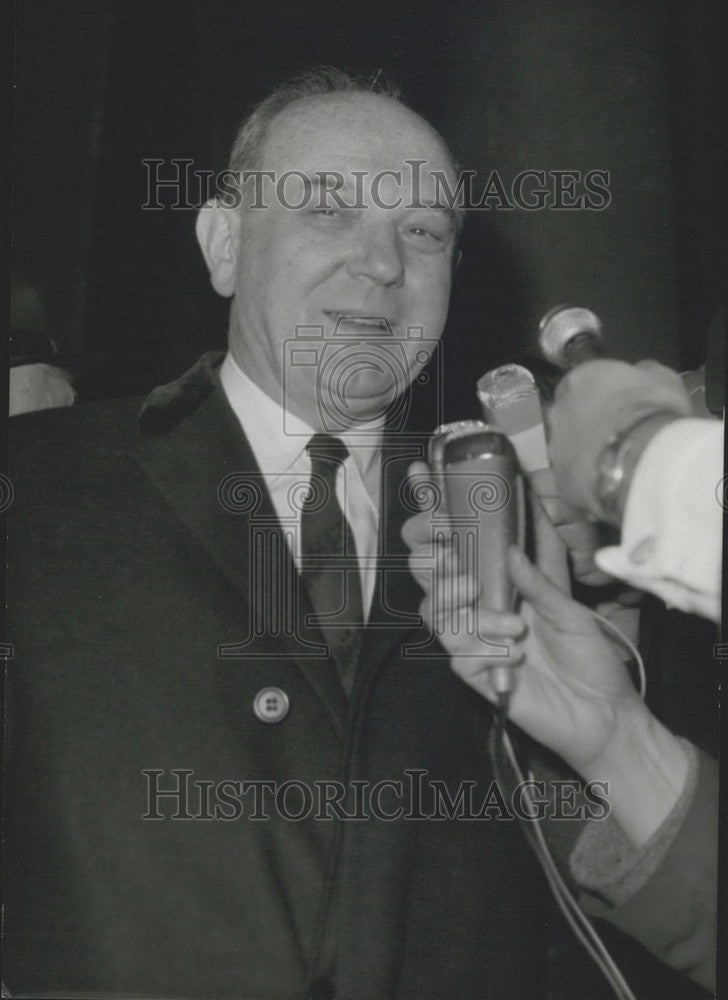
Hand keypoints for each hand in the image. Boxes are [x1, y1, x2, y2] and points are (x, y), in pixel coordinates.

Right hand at [402, 463, 688, 843]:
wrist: (601, 712)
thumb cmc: (589, 655)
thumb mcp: (570, 606)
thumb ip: (538, 576)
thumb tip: (510, 545)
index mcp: (499, 580)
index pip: (457, 544)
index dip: (435, 522)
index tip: (434, 502)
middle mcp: (478, 605)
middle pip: (427, 573)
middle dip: (432, 560)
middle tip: (455, 560)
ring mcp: (471, 638)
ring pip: (434, 610)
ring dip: (464, 607)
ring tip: (507, 621)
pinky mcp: (473, 673)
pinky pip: (457, 652)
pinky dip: (484, 648)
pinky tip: (516, 656)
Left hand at [546, 359, 690, 516]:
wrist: (642, 459)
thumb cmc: (654, 411)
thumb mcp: (663, 379)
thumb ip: (644, 373)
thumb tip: (640, 372)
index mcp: (580, 378)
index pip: (582, 382)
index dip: (601, 395)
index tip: (618, 406)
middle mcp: (559, 409)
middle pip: (570, 414)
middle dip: (588, 423)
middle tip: (615, 435)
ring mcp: (555, 445)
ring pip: (567, 446)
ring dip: (584, 451)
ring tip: (613, 463)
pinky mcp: (559, 478)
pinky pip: (571, 476)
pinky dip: (585, 478)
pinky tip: (606, 483)